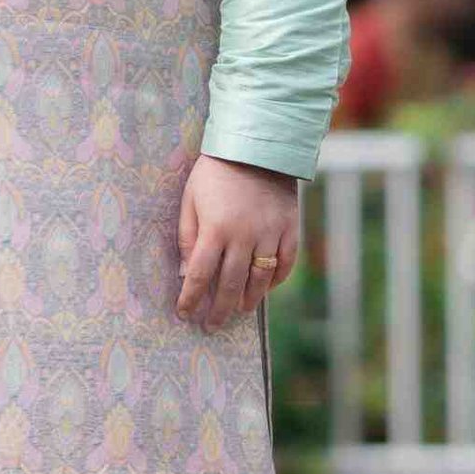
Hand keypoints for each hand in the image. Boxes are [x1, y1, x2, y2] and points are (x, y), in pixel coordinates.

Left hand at [175, 153, 299, 328]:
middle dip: (218, 310)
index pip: (200, 275)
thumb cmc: (215, 173)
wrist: (256, 147)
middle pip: (230, 284)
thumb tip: (184, 271)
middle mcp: (244, 236)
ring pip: (260, 279)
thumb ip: (187, 236)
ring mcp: (270, 234)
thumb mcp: (190, 199)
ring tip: (238, 311)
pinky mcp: (289, 229)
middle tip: (211, 326)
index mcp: (216, 228)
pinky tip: (264, 289)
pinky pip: (285, 264)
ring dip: (247, 300)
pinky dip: (276, 280)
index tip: (184, 313)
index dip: (191, 298)